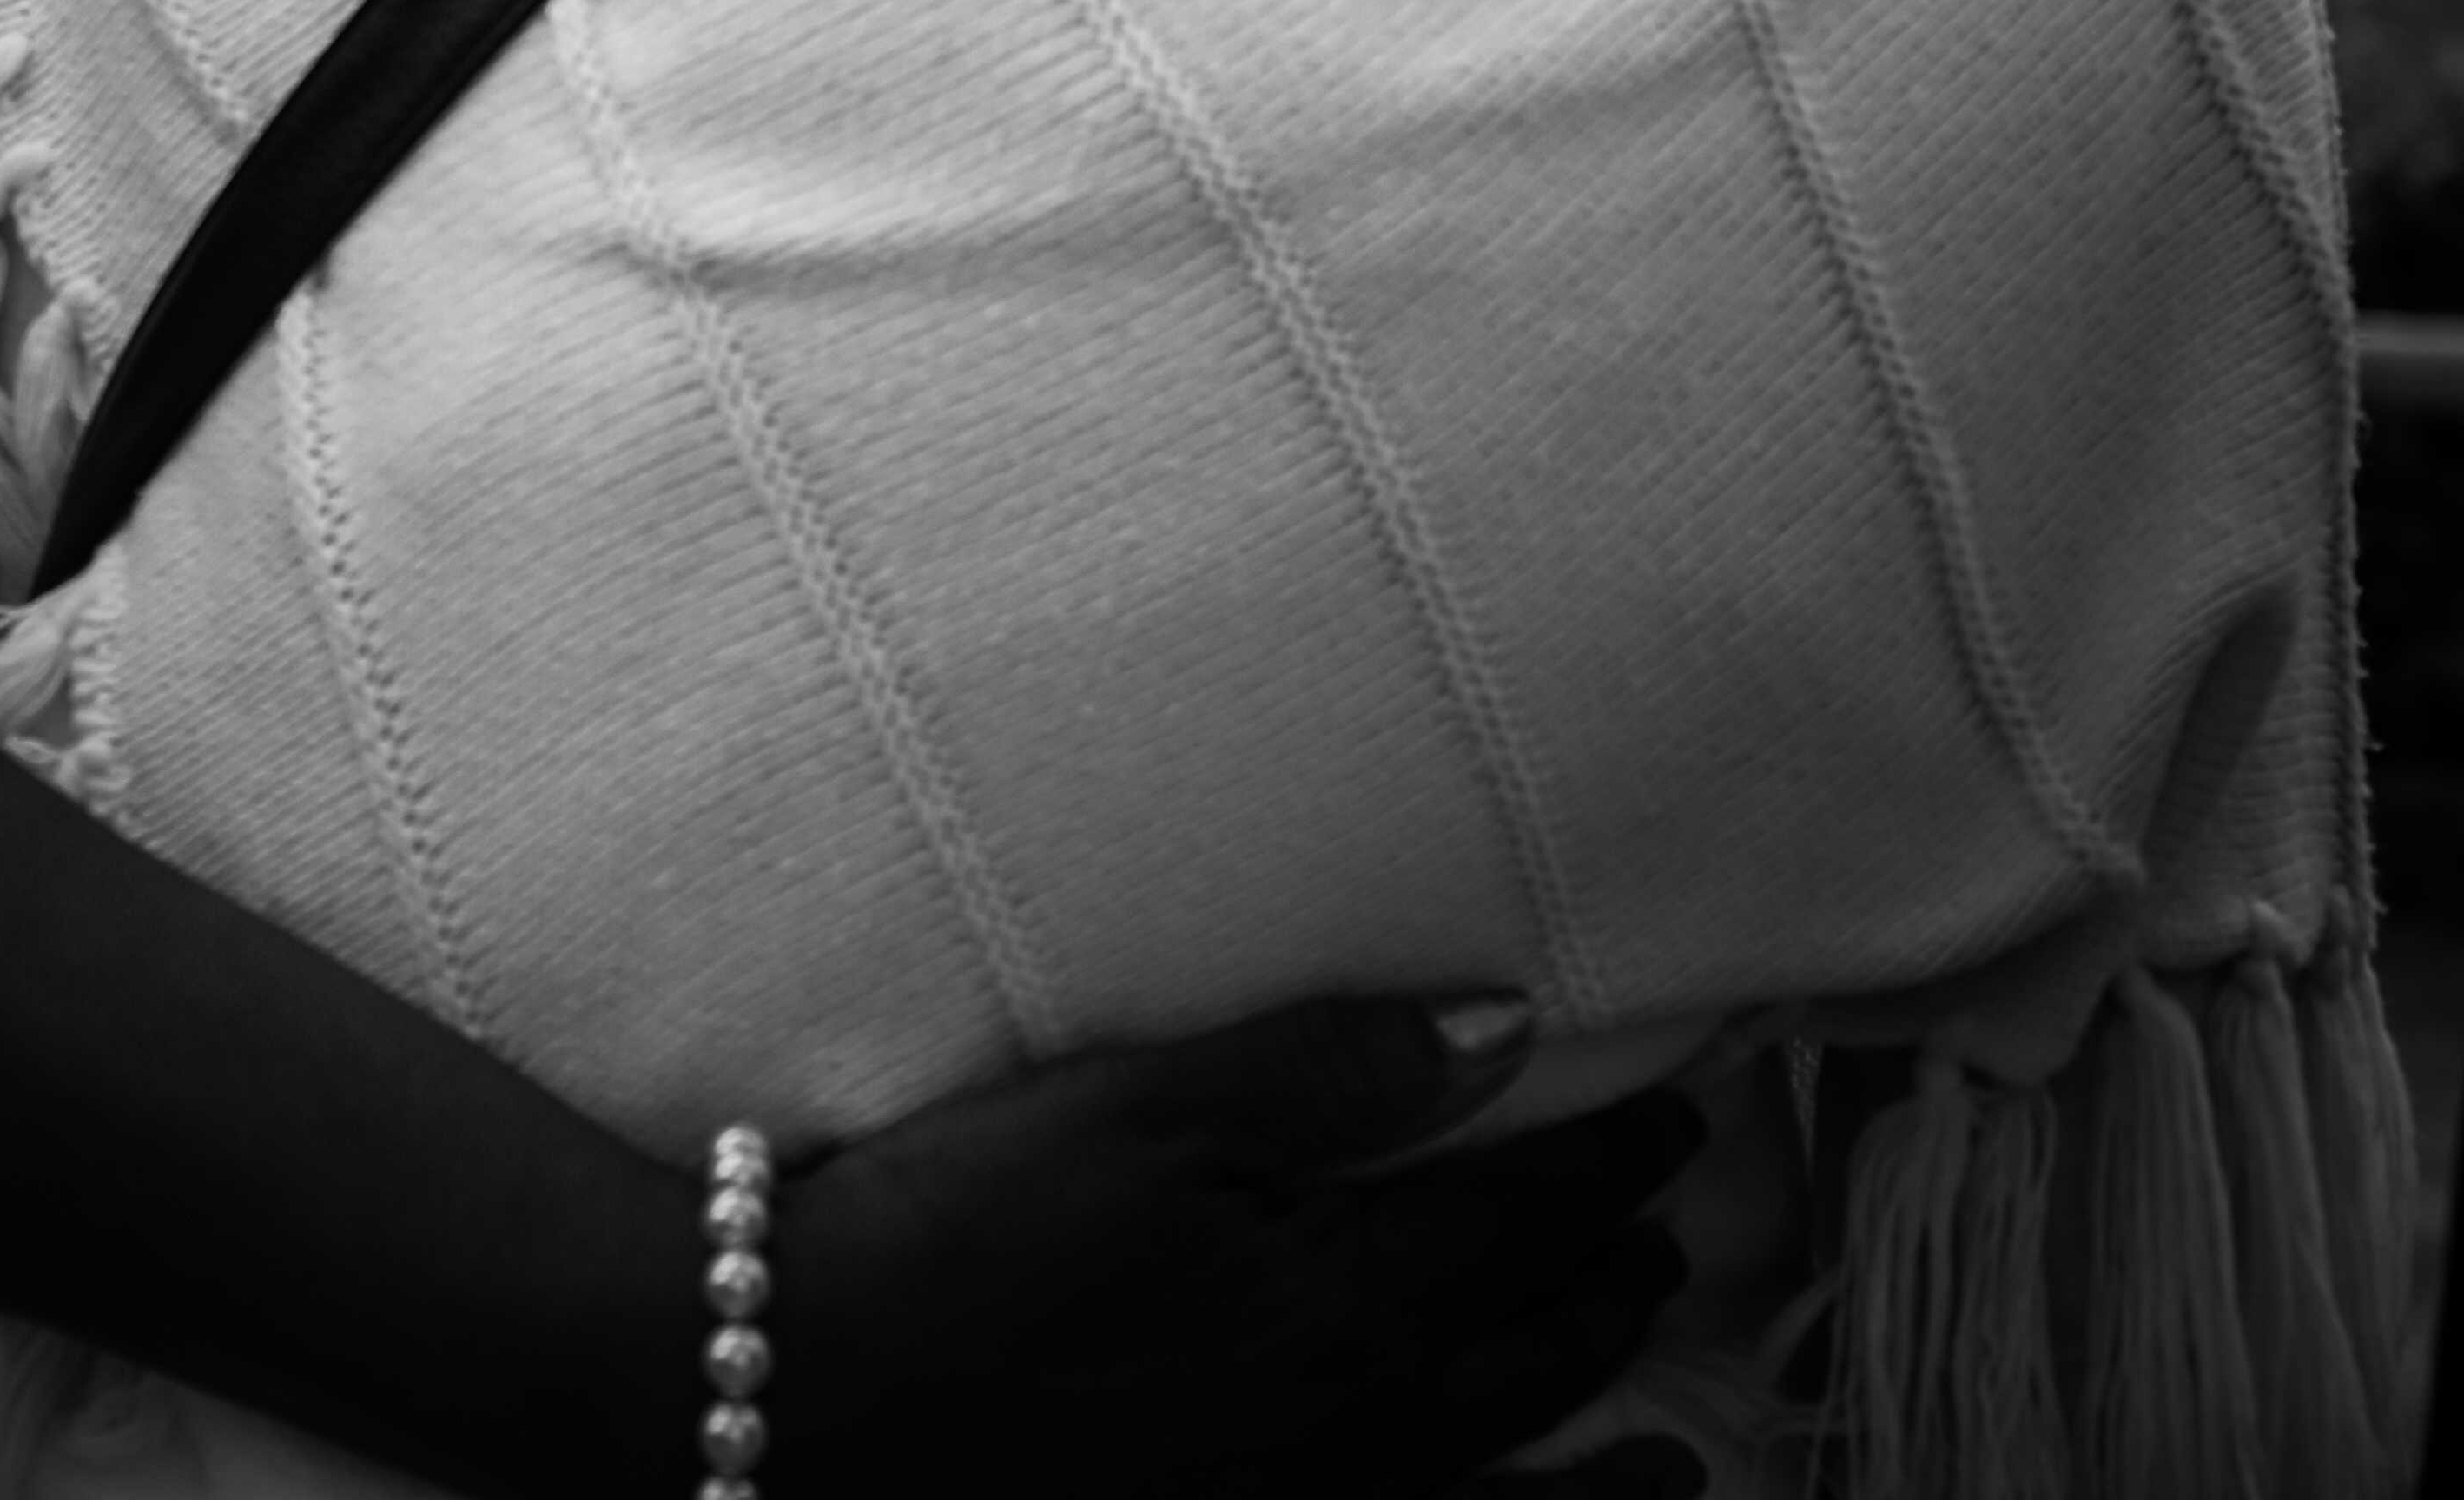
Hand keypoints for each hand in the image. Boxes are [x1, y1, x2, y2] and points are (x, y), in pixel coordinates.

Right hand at [770, 992, 1700, 1499]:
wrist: (807, 1408)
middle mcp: (1355, 1436)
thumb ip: (1328, 1072)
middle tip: (1667, 1231)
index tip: (1679, 1121)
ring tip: (1678, 1457)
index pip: (1522, 1217)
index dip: (1609, 1165)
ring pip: (1503, 1497)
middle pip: (1529, 1352)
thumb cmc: (961, 1238)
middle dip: (1613, 1284)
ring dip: (1603, 1470)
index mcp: (1343, 1302)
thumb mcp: (1135, 1108)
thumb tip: (1504, 1032)